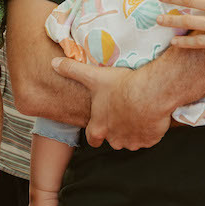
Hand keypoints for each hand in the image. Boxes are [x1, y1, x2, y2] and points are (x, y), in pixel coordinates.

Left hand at [50, 59, 171, 149]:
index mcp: (99, 128)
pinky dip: (150, 128)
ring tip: (138, 109)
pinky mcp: (150, 139)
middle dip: (117, 128)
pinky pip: (149, 137)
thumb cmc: (122, 86)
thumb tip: (54, 64)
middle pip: (113, 139)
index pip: (92, 138)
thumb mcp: (94, 76)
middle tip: (123, 110)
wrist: (150, 93)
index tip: (102, 122)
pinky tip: (150, 113)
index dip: (96, 130)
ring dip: (134, 128)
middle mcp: (115, 139)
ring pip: (132, 139)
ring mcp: (133, 141)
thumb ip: (72, 70)